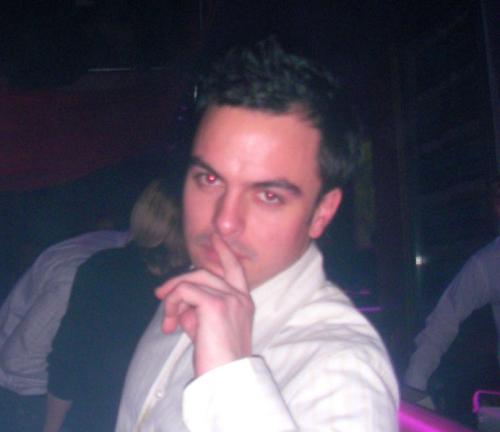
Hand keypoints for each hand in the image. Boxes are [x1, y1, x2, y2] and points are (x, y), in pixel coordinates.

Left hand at [155, 234, 254, 375]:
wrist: (226, 379)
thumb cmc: (218, 360)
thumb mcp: (209, 330)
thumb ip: (198, 312)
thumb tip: (181, 306)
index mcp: (244, 301)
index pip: (235, 268)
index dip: (225, 251)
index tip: (217, 236)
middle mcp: (239, 296)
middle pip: (205, 272)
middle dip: (179, 280)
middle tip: (160, 295)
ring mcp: (229, 298)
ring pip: (192, 280)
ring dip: (173, 297)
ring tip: (167, 321)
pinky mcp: (214, 304)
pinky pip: (185, 291)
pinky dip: (172, 304)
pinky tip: (170, 325)